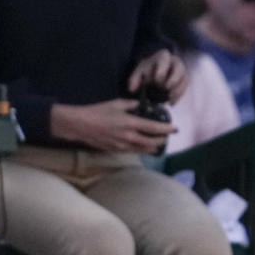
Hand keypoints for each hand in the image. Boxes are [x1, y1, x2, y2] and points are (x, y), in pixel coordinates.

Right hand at [50, 100, 175, 153]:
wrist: (80, 125)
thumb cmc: (98, 111)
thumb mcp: (117, 103)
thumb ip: (133, 105)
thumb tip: (143, 106)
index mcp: (130, 123)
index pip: (154, 128)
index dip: (166, 129)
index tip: (175, 128)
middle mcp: (128, 137)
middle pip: (151, 142)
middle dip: (161, 140)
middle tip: (167, 137)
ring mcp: (122, 146)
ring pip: (142, 150)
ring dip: (152, 147)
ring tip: (158, 144)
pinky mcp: (115, 150)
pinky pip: (132, 151)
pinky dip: (141, 149)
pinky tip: (143, 147)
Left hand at [128, 49, 187, 103]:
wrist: (153, 70)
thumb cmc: (146, 70)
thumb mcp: (138, 72)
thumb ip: (134, 80)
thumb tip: (132, 90)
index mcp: (163, 56)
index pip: (165, 61)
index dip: (161, 71)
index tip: (157, 81)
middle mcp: (175, 61)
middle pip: (179, 68)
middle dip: (173, 80)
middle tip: (166, 89)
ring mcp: (181, 71)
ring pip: (184, 79)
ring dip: (178, 90)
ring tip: (169, 100)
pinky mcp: (183, 80)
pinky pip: (184, 87)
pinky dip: (178, 96)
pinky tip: (171, 103)